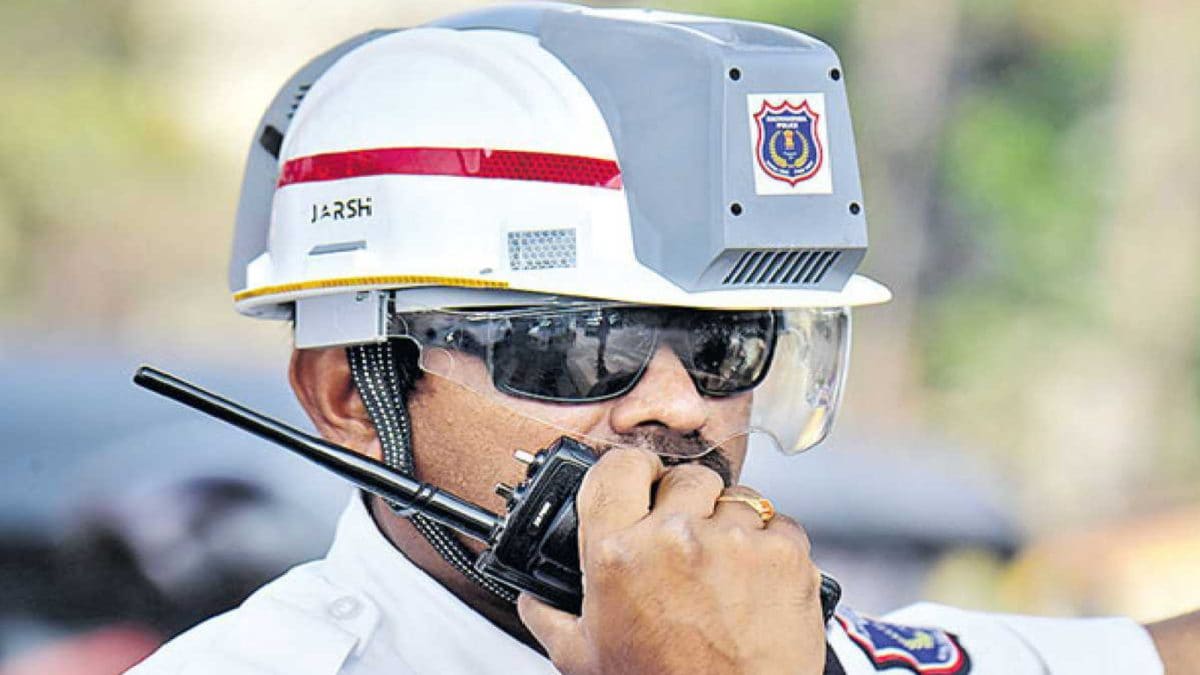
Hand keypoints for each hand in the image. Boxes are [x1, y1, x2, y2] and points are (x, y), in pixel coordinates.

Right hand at [518, 447, 826, 674]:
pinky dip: (771, 548)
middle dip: (686, 504)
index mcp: (617, 553)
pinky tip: (756, 584)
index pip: (618, 467)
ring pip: (735, 497)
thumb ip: (551, 617)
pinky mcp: (783, 553)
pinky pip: (778, 524)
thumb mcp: (585, 659)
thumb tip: (534, 598)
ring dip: (730, 525)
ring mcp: (733, 541)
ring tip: (724, 572)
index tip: (641, 482)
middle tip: (686, 546)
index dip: (631, 472)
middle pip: (684, 477)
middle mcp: (674, 537)